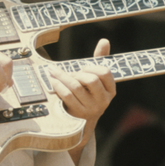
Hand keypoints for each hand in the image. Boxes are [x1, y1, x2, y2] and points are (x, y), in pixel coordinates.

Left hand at [48, 38, 115, 163]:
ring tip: (53, 72)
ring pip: (76, 87)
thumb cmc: (87, 95)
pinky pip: (67, 96)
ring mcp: (91, 109)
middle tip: (69, 73)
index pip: (105, 73)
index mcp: (111, 91)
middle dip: (77, 73)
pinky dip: (59, 86)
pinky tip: (53, 81)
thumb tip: (105, 40)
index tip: (83, 68)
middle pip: (91, 79)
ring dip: (63, 77)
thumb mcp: (96, 79)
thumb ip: (100, 60)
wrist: (81, 125)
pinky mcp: (78, 115)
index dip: (91, 67)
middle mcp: (104, 101)